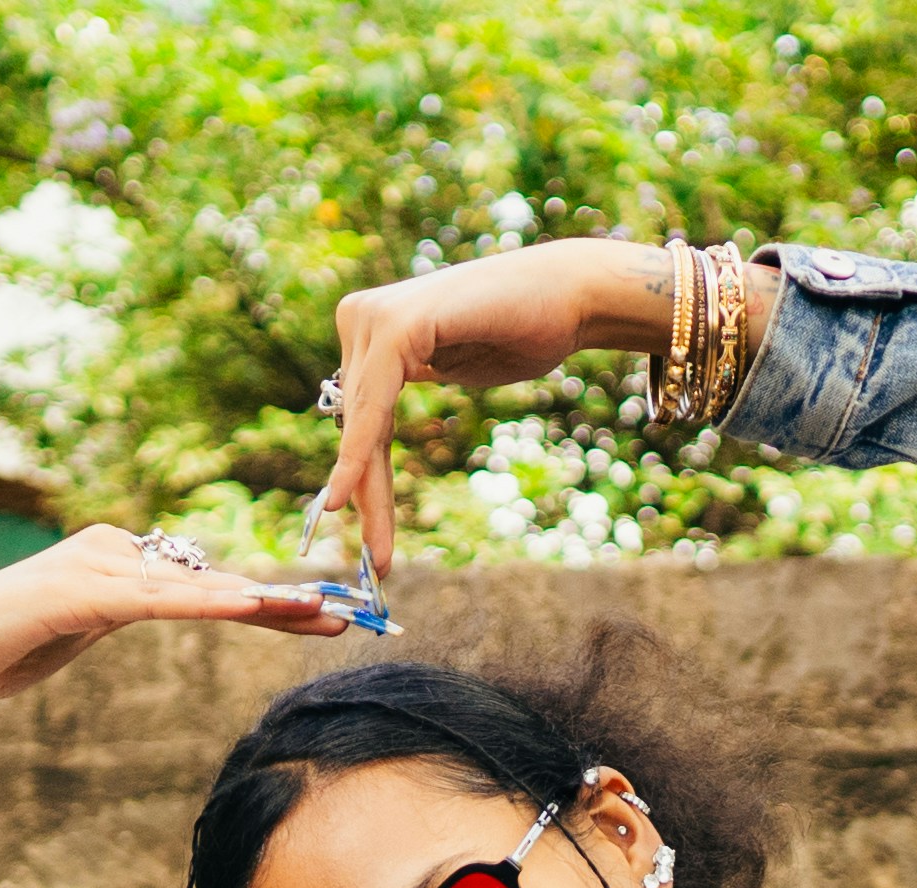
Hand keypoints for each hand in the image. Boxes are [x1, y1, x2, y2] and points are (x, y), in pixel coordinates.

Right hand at [0, 527, 343, 829]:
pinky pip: (156, 602)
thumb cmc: (10, 647)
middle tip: (351, 613)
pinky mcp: (78, 594)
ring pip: (196, 588)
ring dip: (262, 602)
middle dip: (285, 599)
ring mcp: (97, 567)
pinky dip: (206, 605)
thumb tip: (180, 602)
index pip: (209, 585)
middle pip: (215, 581)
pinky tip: (250, 608)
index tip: (326, 616)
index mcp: (120, 557)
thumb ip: (132, 610)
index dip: (272, 601)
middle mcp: (115, 550)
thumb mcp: (87, 631)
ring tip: (321, 612)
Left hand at [317, 242, 713, 573]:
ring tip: (380, 552)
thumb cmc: (524, 329)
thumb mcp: (454, 364)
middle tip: (377, 560)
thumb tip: (376, 417)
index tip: (371, 537)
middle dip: (366, 495)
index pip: (360, 416)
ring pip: (359, 423)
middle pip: (355, 424)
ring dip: (366, 491)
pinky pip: (371, 405)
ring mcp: (374, 317)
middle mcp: (361, 318)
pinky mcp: (396, 325)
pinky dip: (361, 454)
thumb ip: (410, 380)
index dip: (364, 478)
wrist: (571, 297)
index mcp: (371, 327)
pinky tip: (345, 495)